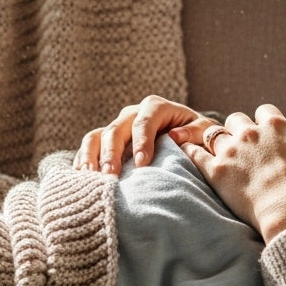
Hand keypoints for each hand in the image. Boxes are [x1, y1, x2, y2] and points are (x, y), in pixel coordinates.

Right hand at [74, 95, 219, 174]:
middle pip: (116, 130)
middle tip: (110, 176)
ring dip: (91, 156)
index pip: (144, 122)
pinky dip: (83, 160)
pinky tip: (80, 178)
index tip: (141, 165)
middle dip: (111, 153)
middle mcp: (132, 113)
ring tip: (89, 177)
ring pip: (96, 136)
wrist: (188, 138)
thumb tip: (174, 136)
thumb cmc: (198, 136)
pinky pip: (89, 146)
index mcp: (156, 107)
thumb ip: (195, 132)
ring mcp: (118, 126)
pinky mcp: (107, 140)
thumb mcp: (205, 132)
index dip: (141, 142)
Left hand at [183, 105, 285, 241]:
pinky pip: (196, 153)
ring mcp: (230, 150)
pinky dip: (190, 148)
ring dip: (217, 138)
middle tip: (243, 142)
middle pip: (237, 119)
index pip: (265, 111)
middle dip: (239, 127)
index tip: (265, 132)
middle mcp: (250, 132)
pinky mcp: (216, 170)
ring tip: (218, 148)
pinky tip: (185, 146)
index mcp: (274, 125)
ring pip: (215, 133)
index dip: (264, 120)